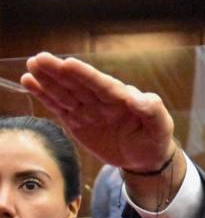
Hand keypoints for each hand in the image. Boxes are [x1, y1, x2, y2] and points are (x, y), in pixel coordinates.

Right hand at [21, 52, 174, 172]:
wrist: (145, 158)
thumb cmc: (155, 137)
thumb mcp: (161, 125)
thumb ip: (151, 110)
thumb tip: (138, 98)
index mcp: (122, 97)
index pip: (101, 85)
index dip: (86, 75)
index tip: (69, 64)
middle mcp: (101, 100)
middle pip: (78, 84)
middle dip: (59, 72)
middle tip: (40, 59)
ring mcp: (88, 110)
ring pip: (65, 93)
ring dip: (48, 81)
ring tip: (32, 66)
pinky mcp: (77, 122)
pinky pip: (59, 108)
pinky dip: (45, 96)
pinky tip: (30, 82)